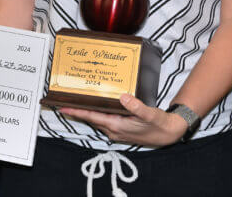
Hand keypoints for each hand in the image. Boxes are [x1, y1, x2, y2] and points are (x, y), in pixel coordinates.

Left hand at [59, 94, 187, 146]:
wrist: (168, 134)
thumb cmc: (159, 124)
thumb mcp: (149, 114)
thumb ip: (136, 106)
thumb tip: (123, 96)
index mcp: (117, 125)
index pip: (92, 117)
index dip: (77, 112)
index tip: (63, 107)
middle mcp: (114, 129)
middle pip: (91, 119)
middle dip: (78, 110)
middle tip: (64, 100)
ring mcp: (116, 131)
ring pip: (97, 120)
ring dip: (87, 112)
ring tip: (76, 101)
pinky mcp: (120, 129)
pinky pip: (104, 120)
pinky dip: (97, 113)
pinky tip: (97, 106)